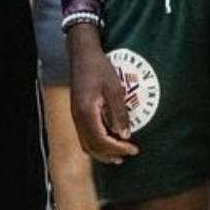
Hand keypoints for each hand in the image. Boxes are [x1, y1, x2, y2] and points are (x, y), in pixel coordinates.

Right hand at [67, 29, 139, 163]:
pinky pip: (84, 136)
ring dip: (102, 153)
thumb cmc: (99, 67)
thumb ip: (119, 113)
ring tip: (119, 155)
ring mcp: (75, 115)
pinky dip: (96, 144)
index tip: (134, 148)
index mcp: (87, 112)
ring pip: (86, 144)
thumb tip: (125, 135)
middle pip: (93, 146)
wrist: (81, 54)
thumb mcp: (114, 89)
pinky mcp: (76, 112)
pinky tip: (108, 140)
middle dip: (111, 154)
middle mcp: (78, 117)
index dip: (118, 148)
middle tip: (129, 153)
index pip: (102, 140)